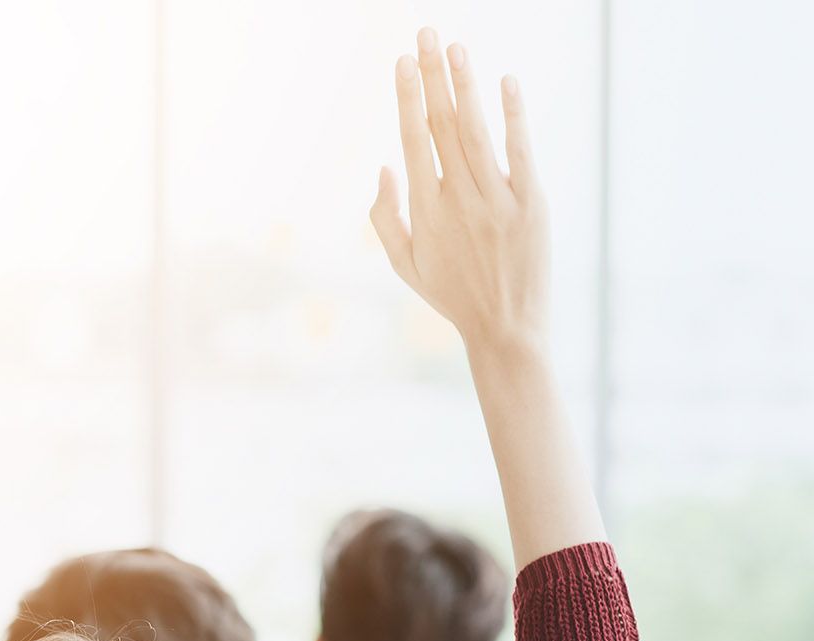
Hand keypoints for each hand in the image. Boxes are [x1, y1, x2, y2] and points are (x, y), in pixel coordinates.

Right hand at [371, 29, 547, 355]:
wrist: (505, 328)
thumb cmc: (451, 295)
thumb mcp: (403, 263)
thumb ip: (384, 215)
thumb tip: (385, 165)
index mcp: (424, 209)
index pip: (413, 139)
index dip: (408, 97)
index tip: (403, 63)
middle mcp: (457, 198)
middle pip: (441, 124)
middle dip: (432, 76)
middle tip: (426, 35)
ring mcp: (497, 199)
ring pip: (475, 130)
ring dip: (465, 85)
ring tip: (455, 48)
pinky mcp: (533, 204)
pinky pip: (520, 151)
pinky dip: (513, 115)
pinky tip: (506, 82)